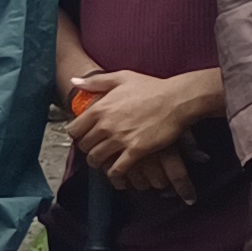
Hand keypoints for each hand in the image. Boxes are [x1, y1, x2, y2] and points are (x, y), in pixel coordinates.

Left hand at [67, 71, 200, 201]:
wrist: (177, 100)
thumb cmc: (151, 87)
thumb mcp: (122, 77)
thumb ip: (95, 81)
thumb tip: (74, 81)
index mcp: (100, 108)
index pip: (74, 129)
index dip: (76, 135)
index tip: (83, 136)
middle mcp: (106, 125)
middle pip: (84, 146)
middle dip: (87, 149)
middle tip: (94, 149)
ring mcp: (120, 139)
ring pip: (96, 159)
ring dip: (97, 162)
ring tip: (102, 161)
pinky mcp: (136, 151)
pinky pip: (117, 169)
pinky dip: (114, 173)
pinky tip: (116, 172)